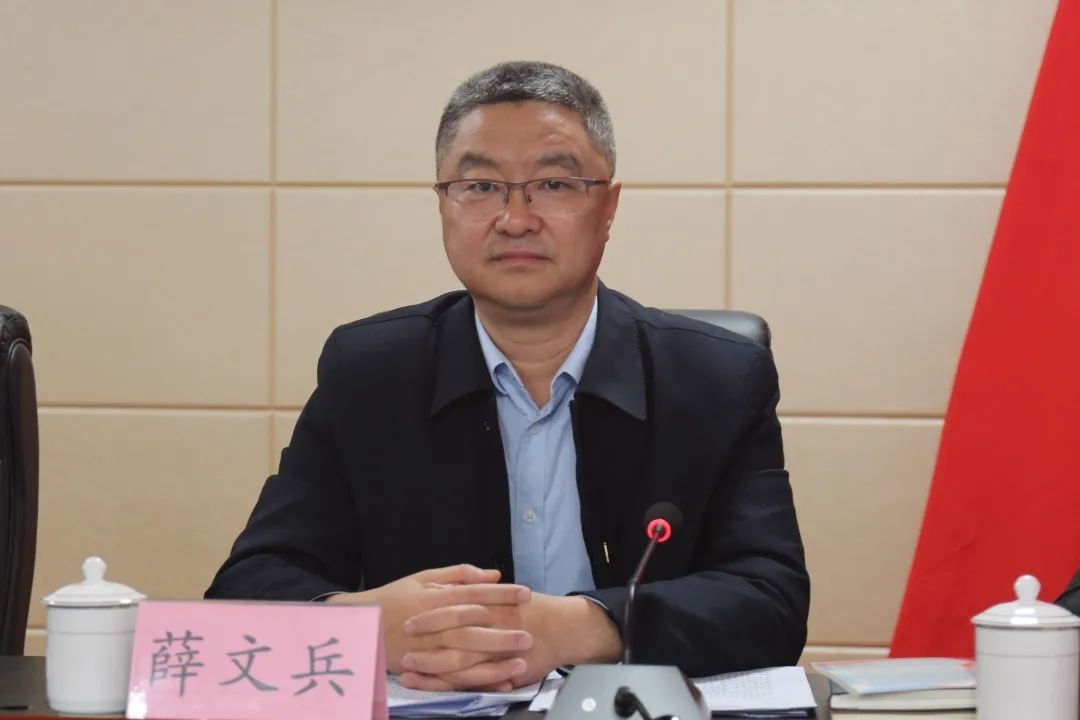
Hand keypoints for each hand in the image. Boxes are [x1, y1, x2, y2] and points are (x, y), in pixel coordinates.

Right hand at [326, 564, 531, 679]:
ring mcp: (428, 648)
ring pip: (465, 655)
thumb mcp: (424, 578)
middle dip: (503, 631)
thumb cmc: (394, 599)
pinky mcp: (424, 667)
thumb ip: (459, 575)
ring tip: (520, 661)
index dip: (502, 594)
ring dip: (494, 660)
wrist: (360, 626)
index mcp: (435, 598)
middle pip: (473, 627)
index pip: (475, 593)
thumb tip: (493, 574)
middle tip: (529, 633)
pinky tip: (498, 682)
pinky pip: (454, 677)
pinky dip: (476, 680)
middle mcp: (434, 623)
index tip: (525, 594)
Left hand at [399, 593, 621, 689]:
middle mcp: (486, 628)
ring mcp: (490, 652)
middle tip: (401, 640)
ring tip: (405, 665)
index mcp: (486, 605)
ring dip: (427, 664)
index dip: (428, 614)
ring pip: (452, 660)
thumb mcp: (504, 592)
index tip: (408, 616)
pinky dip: (443, 682)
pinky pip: (465, 679)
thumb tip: (460, 581)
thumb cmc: (532, 610)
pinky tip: (425, 682)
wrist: (562, 628)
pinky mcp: (496, 671)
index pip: (451, 608)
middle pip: (447, 633)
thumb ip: (480, 585)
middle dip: (423, 638)